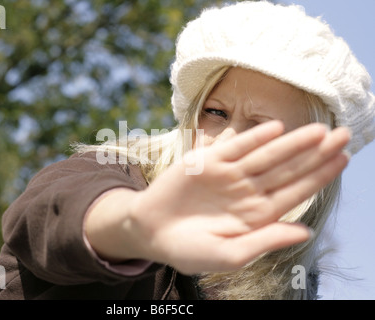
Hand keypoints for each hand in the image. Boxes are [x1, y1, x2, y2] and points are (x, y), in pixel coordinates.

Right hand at [125, 121, 349, 273]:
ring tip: (320, 130)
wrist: (151, 231)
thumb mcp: (229, 255)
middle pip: (288, 169)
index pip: (295, 191)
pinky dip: (254, 138)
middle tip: (343, 135)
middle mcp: (248, 191)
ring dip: (292, 143)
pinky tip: (276, 129)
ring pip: (266, 155)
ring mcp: (229, 175)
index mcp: (257, 215)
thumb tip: (305, 232)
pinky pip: (235, 147)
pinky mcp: (207, 162)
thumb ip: (265, 241)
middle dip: (315, 153)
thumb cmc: (189, 249)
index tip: (342, 159)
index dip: (319, 176)